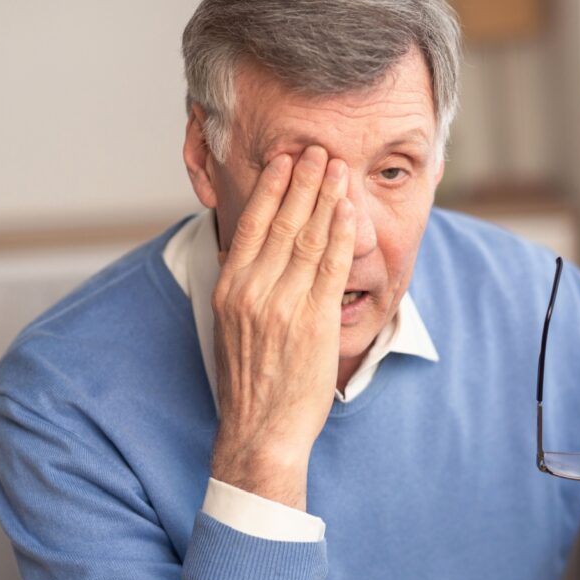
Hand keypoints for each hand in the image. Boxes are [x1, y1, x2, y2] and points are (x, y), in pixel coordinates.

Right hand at [209, 146, 354, 509]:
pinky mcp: (314, 321)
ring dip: (325, 197)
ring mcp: (284, 305)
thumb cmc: (250, 381)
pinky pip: (331, 267)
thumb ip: (244, 285)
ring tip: (336, 167)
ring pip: (308, 237)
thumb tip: (255, 251)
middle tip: (317, 149)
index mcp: (230, 289)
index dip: (271, 188)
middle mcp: (253, 291)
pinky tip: (348, 209)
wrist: (261, 430)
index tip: (284, 161)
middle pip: (282, 222)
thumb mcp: (231, 326)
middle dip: (303, 181)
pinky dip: (340, 233)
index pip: (251, 224)